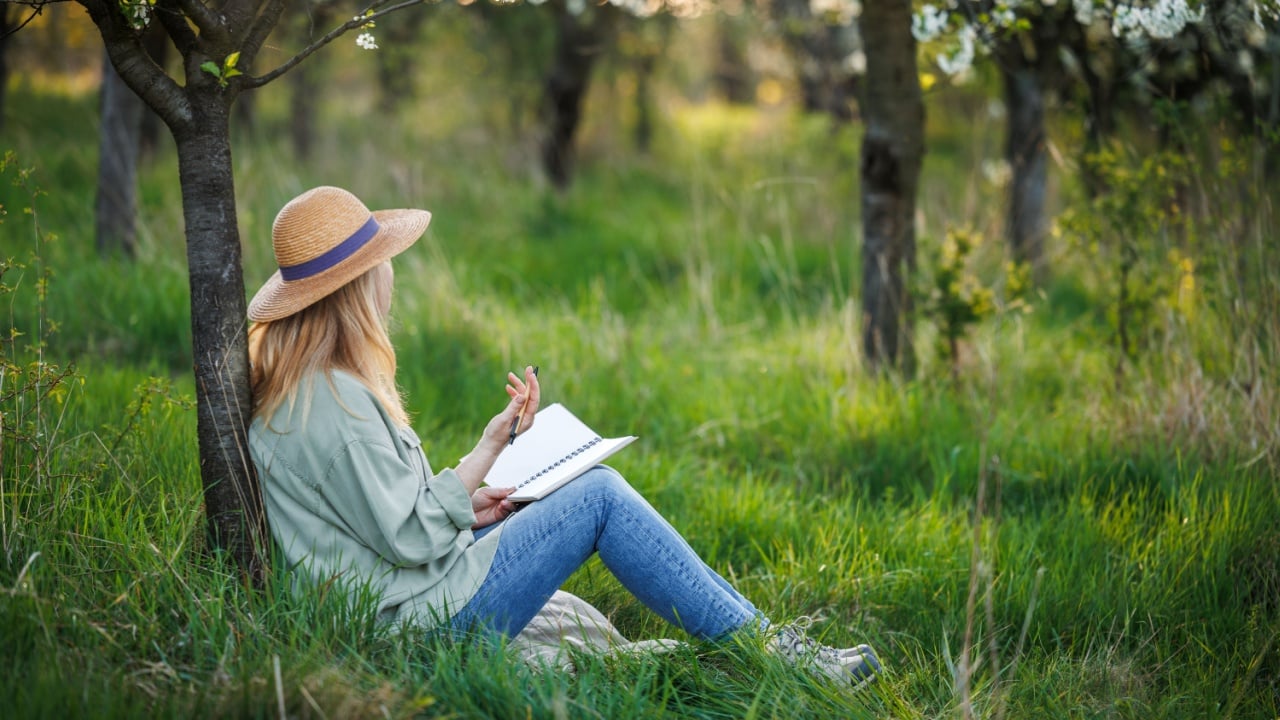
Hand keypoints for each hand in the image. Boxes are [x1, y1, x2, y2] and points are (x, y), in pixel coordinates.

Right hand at [454, 366, 541, 494]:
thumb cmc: (496, 435)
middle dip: (528, 382)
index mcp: (528, 418)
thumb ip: (513, 408)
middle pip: (531, 395)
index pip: (534, 398)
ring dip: (518, 386)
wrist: (490, 445)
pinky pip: (518, 401)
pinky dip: (514, 393)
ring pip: (524, 397)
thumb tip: (522, 396)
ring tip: (510, 375)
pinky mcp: (516, 415)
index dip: (533, 384)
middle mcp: (527, 416)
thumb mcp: (504, 420)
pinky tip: (508, 388)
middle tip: (528, 368)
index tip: (530, 373)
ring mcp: (522, 415)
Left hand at [471, 486, 516, 528]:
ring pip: (512, 507)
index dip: (514, 492)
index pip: (510, 492)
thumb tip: (512, 488)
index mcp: (498, 493)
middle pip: (513, 500)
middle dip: (514, 498)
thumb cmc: (471, 500)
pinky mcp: (498, 518)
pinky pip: (507, 514)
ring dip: (510, 504)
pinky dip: (506, 510)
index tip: (516, 491)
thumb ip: (499, 491)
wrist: (463, 512)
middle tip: (510, 497)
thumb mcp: (485, 492)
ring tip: (504, 502)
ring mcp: (499, 510)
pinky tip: (502, 506)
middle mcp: (500, 501)